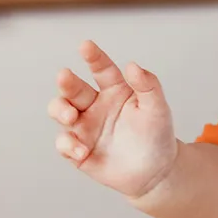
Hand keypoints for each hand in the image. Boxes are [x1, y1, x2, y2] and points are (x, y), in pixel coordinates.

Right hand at [49, 41, 179, 201]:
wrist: (155, 171)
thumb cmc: (157, 134)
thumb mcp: (157, 108)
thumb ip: (148, 86)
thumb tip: (133, 65)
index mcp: (115, 90)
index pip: (102, 69)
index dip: (94, 57)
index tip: (86, 45)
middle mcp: (95, 105)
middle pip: (73, 89)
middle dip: (66, 82)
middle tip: (65, 76)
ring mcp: (85, 127)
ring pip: (60, 111)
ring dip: (60, 110)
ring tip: (71, 116)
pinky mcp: (78, 149)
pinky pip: (64, 143)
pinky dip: (68, 145)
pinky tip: (81, 151)